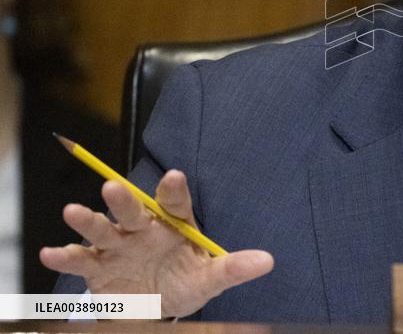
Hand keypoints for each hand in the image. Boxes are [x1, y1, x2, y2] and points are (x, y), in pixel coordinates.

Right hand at [40, 170, 272, 317]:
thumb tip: (267, 261)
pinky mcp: (97, 267)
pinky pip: (80, 259)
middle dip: (123, 199)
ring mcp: (118, 245)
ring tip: (73, 212)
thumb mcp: (210, 277)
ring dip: (87, 220)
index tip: (174, 177)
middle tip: (112, 186)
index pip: (174, 202)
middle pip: (132, 209)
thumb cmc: (185, 281)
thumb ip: (234, 267)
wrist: (156, 309)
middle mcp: (143, 228)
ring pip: (102, 228)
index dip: (173, 190)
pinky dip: (64, 256)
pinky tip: (51, 253)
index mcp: (173, 223)